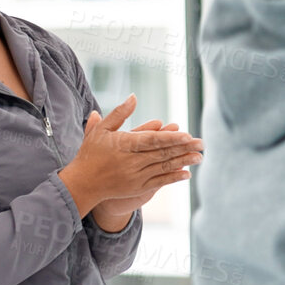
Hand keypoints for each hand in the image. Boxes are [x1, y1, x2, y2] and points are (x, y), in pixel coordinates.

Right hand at [58, 96, 203, 214]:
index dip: (169, 138)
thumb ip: (119, 113)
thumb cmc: (91, 153)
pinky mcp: (137, 188)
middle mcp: (131, 162)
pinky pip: (159, 182)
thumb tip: (134, 96)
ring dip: (183, 162)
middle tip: (202, 143)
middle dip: (184, 148)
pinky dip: (173, 178)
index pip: (151, 140)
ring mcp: (135, 176)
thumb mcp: (100, 130)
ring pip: (163, 168)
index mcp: (123, 145)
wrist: (82, 184)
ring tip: (200, 157)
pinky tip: (187, 173)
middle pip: (162, 153)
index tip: (186, 134)